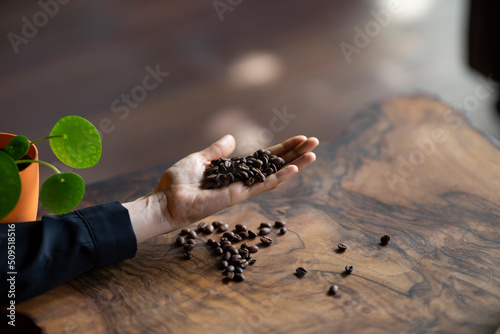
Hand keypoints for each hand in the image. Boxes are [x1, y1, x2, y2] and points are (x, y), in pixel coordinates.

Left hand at [123, 135, 318, 242]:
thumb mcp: (199, 160)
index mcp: (235, 171)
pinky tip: (294, 169)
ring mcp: (242, 189)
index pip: (264, 159)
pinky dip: (280, 177)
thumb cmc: (178, 183)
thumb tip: (232, 139)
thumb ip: (217, 151)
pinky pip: (262, 186)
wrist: (165, 201)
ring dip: (296, 165)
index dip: (282, 149)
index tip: (299, 138)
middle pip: (275, 166)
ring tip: (314, 154)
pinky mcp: (237, 196)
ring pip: (275, 176)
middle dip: (296, 154)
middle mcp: (242, 181)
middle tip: (315, 142)